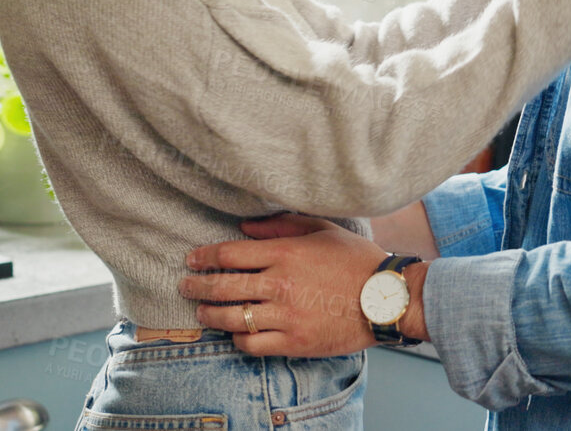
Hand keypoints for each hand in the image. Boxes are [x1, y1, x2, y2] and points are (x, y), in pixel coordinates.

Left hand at [179, 214, 393, 356]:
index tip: (191, 259)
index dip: (204, 257)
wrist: (386, 298)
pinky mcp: (294, 341)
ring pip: (232, 318)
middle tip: (184, 287)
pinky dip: (238, 339)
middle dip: (197, 286)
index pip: (230, 254)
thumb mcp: (322, 230)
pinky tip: (235, 333)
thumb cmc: (356, 261)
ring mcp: (286, 315)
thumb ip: (281, 226)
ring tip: (201, 313)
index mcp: (285, 254)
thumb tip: (245, 227)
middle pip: (223, 286)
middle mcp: (280, 285)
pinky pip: (253, 344)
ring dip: (210, 315)